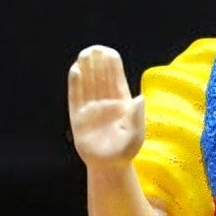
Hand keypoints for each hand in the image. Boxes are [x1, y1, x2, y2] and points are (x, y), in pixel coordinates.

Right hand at [69, 45, 145, 165]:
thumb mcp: (135, 135)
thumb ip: (137, 117)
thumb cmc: (125, 151)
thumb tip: (140, 98)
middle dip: (98, 63)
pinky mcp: (78, 115)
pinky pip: (76, 95)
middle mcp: (105, 102)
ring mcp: (91, 107)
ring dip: (86, 69)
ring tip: (84, 54)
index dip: (112, 66)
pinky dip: (75, 83)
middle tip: (94, 49)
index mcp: (121, 103)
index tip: (109, 53)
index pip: (116, 80)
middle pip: (100, 77)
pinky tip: (75, 70)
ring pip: (88, 83)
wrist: (108, 166)